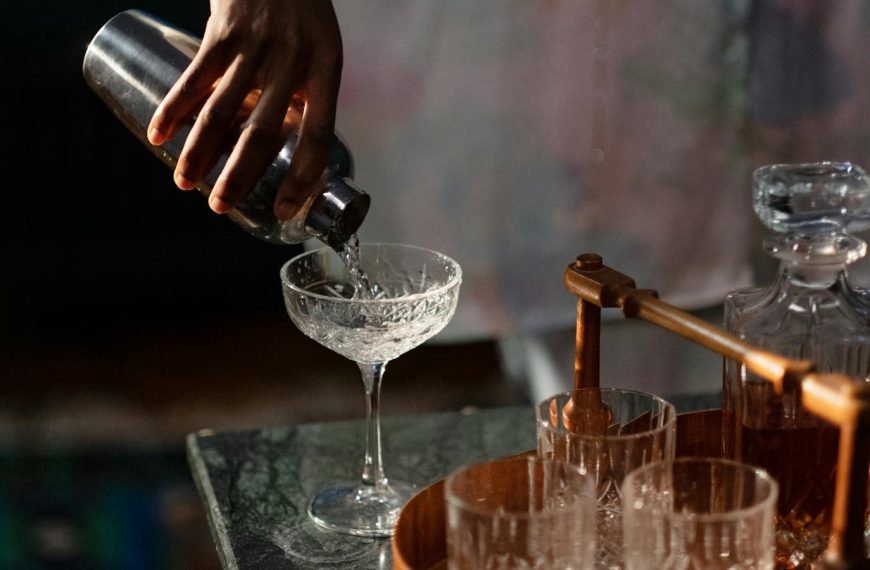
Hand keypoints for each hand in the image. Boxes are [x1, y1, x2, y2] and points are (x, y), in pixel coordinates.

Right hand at [147, 0, 342, 219]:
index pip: (319, 137)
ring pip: (222, 111)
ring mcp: (256, 47)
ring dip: (199, 152)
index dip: (302, 178)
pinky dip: (173, 109)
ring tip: (184, 183)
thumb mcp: (319, 51)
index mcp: (326, 73)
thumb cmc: (300, 15)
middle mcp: (294, 62)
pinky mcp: (222, 32)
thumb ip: (304, 96)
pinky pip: (195, 79)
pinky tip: (159, 136)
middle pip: (263, 133)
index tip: (282, 210)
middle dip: (238, 177)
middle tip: (219, 207)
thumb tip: (285, 148)